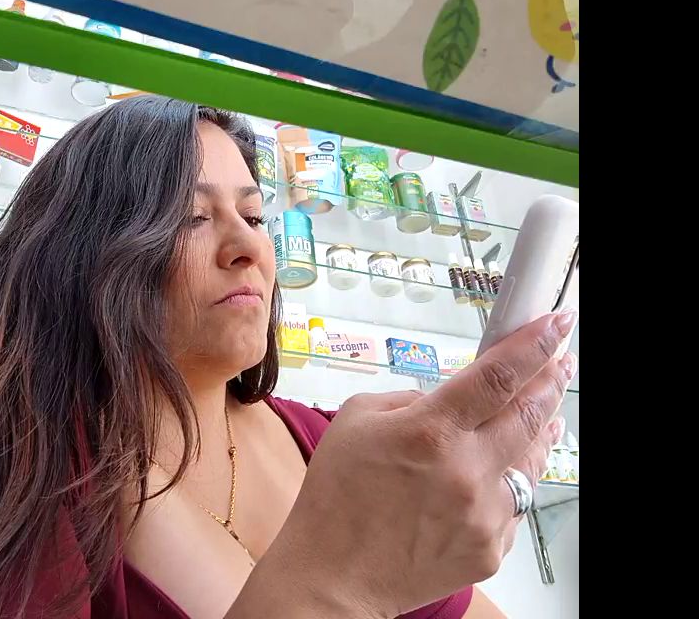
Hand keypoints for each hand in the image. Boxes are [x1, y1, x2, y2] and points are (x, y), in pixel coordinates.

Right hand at [260, 311, 574, 618]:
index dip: (534, 345)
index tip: (556, 324)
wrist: (335, 574)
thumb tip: (447, 399)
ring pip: (531, 461)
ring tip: (548, 410)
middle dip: (552, 380)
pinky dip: (510, 481)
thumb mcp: (357, 418)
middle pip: (530, 414)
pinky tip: (503, 470)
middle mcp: (466, 472)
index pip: (498, 376)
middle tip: (563, 359)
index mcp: (429, 431)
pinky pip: (513, 504)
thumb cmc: (338, 496)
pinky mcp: (491, 549)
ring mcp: (484, 514)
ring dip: (542, 429)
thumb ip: (410, 399)